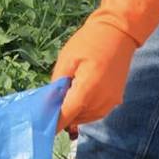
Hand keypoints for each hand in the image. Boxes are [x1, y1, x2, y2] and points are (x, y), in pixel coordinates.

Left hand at [50, 0, 158, 132]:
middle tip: (51, 102)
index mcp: (88, 90)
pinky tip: (79, 97)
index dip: (53, 122)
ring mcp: (111, 102)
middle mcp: (102, 101)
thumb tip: (47, 104)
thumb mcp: (66, 60)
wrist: (118, 33)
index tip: (40, 126)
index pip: (66, 116)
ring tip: (65, 96)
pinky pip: (97, 112)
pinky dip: (86, 110)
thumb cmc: (89, 42)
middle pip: (76, 118)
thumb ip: (57, 85)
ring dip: (74, 113)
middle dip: (63, 113)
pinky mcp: (116, 99)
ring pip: (87, 117)